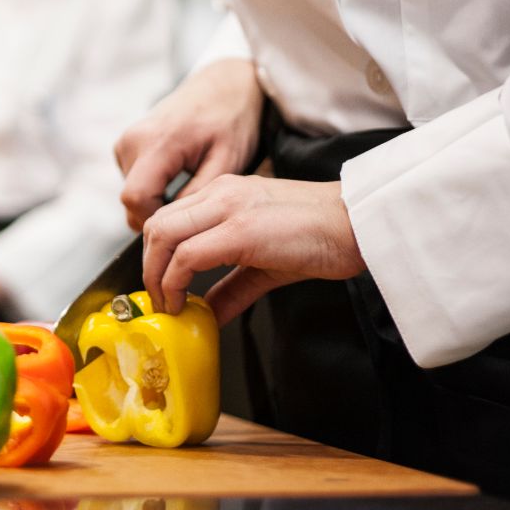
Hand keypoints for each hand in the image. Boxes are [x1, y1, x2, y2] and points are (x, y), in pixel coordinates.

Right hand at [115, 59, 263, 230]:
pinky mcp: (127, 144)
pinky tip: (179, 178)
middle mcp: (133, 140)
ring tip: (190, 190)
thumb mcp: (227, 161)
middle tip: (193, 214)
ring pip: (132, 192)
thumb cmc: (231, 119)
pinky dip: (153, 187)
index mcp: (157, 142)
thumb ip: (198, 194)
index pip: (135, 198)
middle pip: (131, 199)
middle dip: (158, 214)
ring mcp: (126, 141)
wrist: (224, 85)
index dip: (157, 222)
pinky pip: (134, 180)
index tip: (185, 228)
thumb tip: (173, 226)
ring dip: (156, 200)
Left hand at [141, 175, 365, 322]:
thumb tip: (208, 315)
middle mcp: (219, 193)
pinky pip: (188, 255)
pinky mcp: (240, 230)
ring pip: (162, 235)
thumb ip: (231, 288)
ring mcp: (228, 207)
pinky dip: (176, 283)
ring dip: (157, 277)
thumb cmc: (321, 238)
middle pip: (155, 226)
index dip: (155, 258)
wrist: (360, 223)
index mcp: (223, 194)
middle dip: (148, 268)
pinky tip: (186, 304)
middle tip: (159, 302)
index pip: (167, 219)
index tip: (161, 290)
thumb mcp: (265, 264)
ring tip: (169, 305)